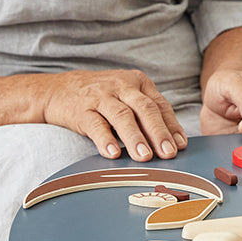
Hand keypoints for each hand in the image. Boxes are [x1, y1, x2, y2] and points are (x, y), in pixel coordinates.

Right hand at [40, 69, 187, 161]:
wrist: (61, 89)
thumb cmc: (103, 97)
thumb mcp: (127, 96)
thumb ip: (147, 114)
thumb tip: (173, 142)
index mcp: (138, 83)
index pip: (159, 104)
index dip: (171, 125)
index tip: (180, 145)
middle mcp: (122, 86)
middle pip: (144, 109)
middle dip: (158, 132)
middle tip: (168, 153)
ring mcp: (101, 96)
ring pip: (122, 116)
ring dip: (135, 137)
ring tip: (144, 157)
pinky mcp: (82, 109)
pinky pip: (95, 124)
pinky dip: (105, 139)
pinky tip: (112, 153)